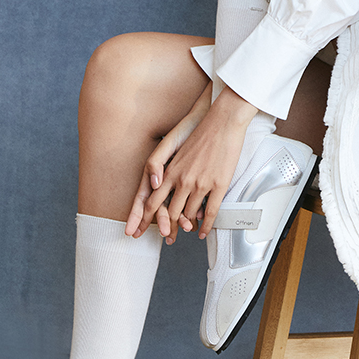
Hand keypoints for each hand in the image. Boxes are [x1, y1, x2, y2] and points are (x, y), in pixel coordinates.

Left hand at [127, 86, 258, 243]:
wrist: (222, 121)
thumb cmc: (198, 131)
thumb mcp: (171, 147)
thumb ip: (160, 168)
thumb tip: (156, 186)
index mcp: (169, 172)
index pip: (150, 201)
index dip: (142, 219)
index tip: (136, 232)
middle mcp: (181, 180)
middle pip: (168, 213)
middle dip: (165, 228)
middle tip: (165, 238)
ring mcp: (200, 184)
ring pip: (188, 215)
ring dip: (186, 226)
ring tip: (185, 232)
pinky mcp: (218, 185)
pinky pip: (210, 213)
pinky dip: (206, 225)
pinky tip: (203, 231)